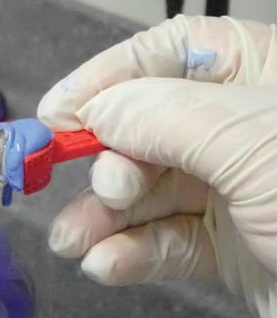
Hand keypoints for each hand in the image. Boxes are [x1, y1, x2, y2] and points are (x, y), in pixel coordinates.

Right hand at [37, 15, 276, 317]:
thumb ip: (160, 116)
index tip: (60, 112)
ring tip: (74, 240)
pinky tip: (107, 264)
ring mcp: (231, 188)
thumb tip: (95, 111)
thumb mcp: (251, 141)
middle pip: (144, 130)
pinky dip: (128, 254)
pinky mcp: (226, 244)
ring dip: (102, 219)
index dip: (106, 79)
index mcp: (259, 76)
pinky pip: (162, 241)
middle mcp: (240, 128)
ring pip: (145, 193)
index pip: (165, 53)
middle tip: (98, 186)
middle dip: (109, 163)